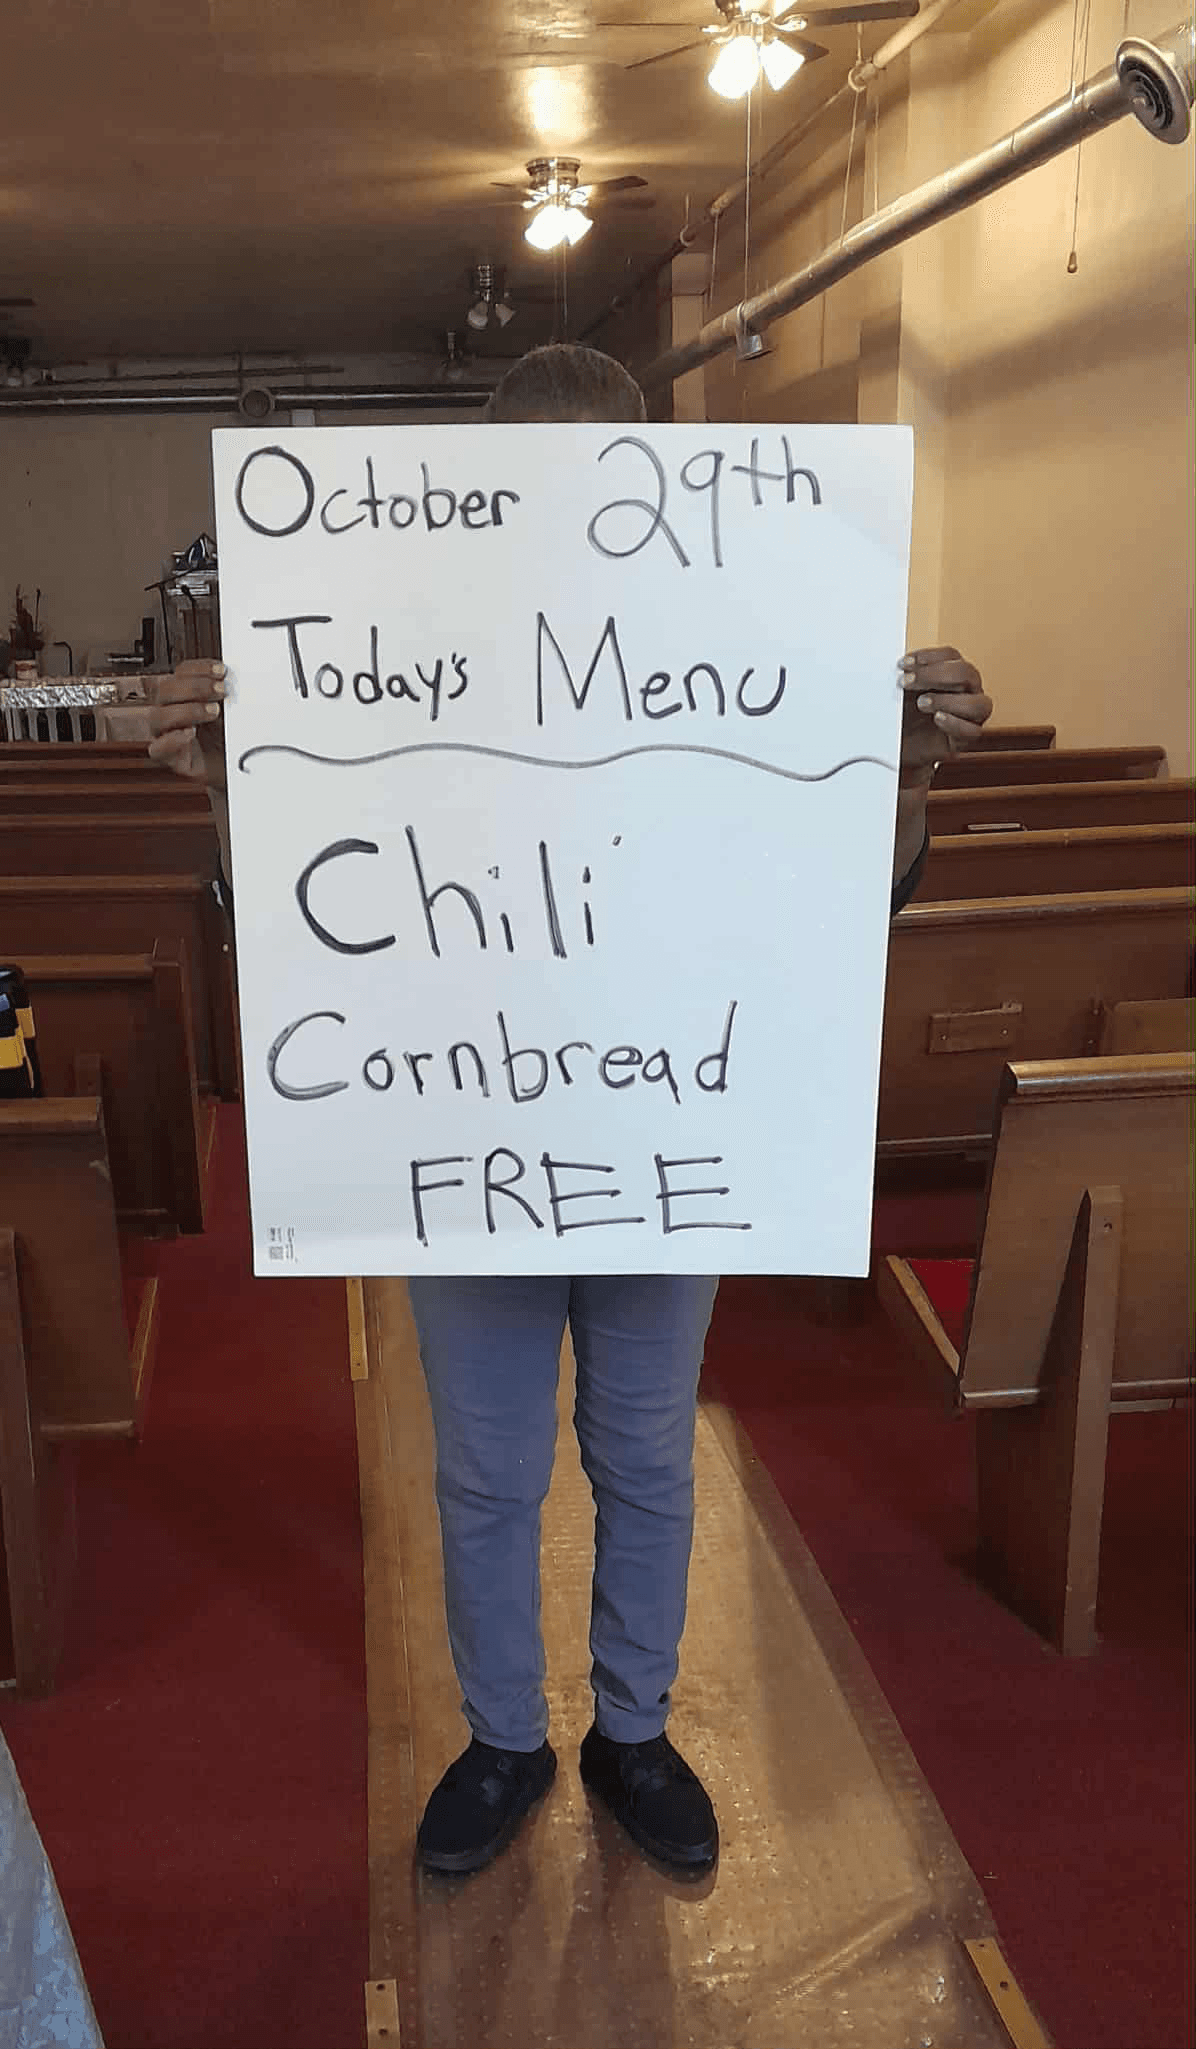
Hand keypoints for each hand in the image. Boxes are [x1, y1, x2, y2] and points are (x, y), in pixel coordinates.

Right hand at [146, 660, 227, 791]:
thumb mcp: (236, 712)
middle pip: (165, 690)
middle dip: (195, 686)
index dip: (198, 668)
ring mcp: (168, 735)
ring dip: (187, 710)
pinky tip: (189, 734)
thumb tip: (240, 678)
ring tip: (213, 712)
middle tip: (221, 690)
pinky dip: (172, 740)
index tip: (221, 670)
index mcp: (186, 696)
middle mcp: (172, 713)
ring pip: (158, 716)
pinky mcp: (172, 759)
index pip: (181, 673)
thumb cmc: (234, 739)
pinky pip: (158, 749)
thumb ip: (233, 695)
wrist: (240, 770)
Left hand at [898, 646, 991, 782]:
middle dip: (934, 674)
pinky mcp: (966, 738)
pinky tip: (937, 719)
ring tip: (922, 703)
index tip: (903, 664)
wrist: (903, 747)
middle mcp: (968, 691)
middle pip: (966, 673)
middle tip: (907, 682)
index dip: (928, 657)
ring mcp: (971, 715)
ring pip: (977, 703)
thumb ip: (904, 679)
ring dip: (947, 700)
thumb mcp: (901, 694)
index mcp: (954, 674)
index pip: (951, 656)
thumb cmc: (906, 716)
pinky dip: (954, 723)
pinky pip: (972, 731)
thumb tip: (897, 669)